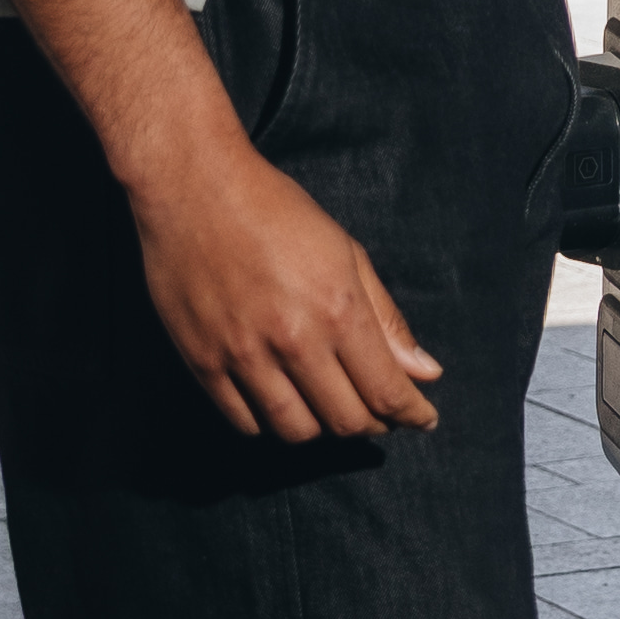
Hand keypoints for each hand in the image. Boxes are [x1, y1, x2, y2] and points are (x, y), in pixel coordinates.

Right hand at [130, 124, 440, 444]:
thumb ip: (387, 320)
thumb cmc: (276, 211)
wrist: (193, 187)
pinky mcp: (202, 362)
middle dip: (373, 424)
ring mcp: (243, 355)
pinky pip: (245, 422)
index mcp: (338, 309)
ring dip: (322, 429)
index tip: (422, 419)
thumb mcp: (346, 253)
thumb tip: (426, 372)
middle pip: (345, 422)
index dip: (412, 415)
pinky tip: (284, 402)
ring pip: (295, 432)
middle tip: (379, 413)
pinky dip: (272, 424)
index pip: (387, 393)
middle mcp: (293, 340)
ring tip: (330, 407)